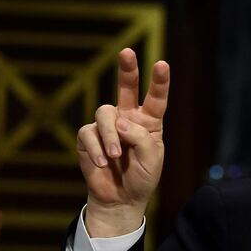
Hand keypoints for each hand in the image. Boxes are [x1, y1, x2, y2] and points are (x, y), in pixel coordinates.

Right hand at [76, 48, 169, 236]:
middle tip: (127, 52)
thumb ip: (141, 137)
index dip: (159, 81)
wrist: (121, 198)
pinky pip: (88, 133)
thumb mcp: (152, 159)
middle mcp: (128, 118)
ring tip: (116, 156)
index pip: (156, 98)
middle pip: (127, 88)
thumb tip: (120, 121)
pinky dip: (96, 149)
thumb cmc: (142, 177)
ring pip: (105, 113)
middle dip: (127, 69)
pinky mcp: (88, 137)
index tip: (162, 64)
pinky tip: (102, 163)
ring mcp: (108, 126)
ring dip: (111, 136)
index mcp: (149, 121)